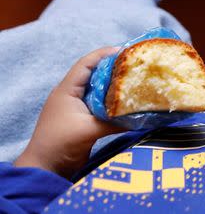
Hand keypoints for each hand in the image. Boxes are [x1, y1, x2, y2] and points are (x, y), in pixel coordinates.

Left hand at [15, 47, 123, 177]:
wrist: (45, 168)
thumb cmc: (60, 143)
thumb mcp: (89, 130)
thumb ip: (116, 121)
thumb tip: (143, 117)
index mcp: (67, 90)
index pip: (86, 64)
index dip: (105, 54)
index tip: (127, 51)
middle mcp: (71, 94)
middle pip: (95, 74)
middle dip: (115, 68)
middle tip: (136, 66)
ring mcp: (76, 107)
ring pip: (98, 89)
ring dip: (114, 86)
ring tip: (136, 81)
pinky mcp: (82, 119)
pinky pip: (100, 104)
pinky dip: (112, 102)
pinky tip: (127, 103)